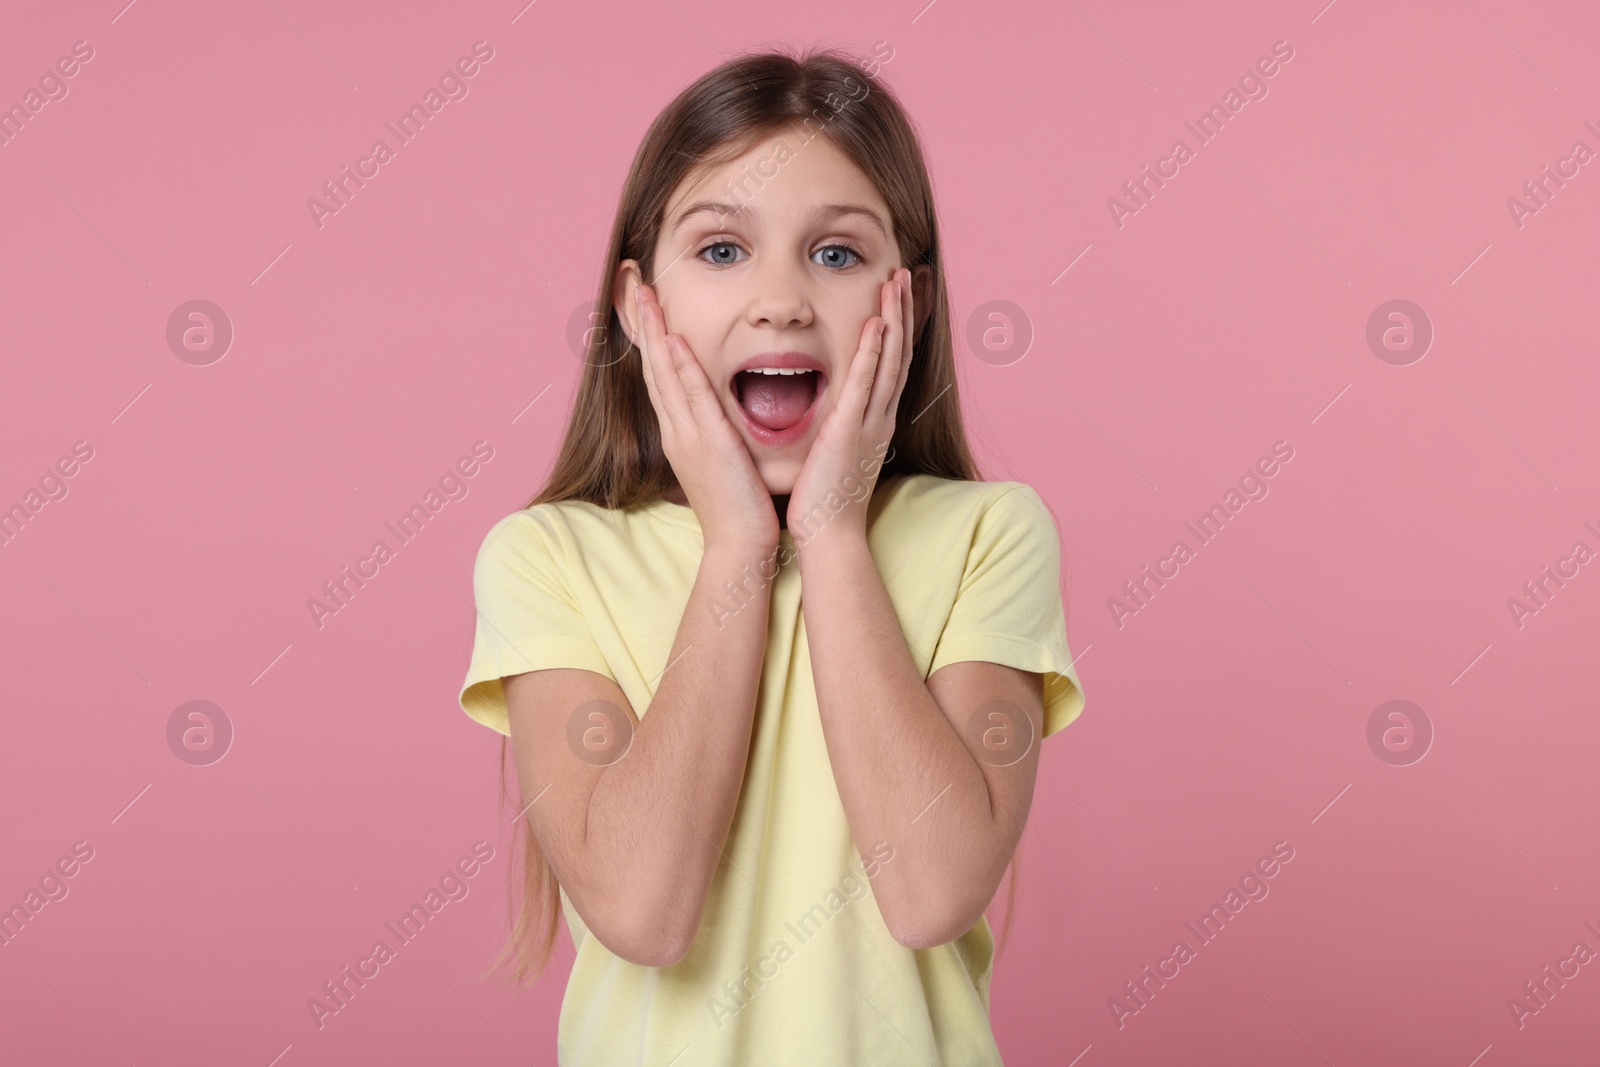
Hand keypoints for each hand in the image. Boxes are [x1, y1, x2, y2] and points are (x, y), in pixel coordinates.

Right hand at [634, 283, 779, 554]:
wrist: (739, 544)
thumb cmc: (738, 505)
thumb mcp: (722, 459)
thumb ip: (716, 431)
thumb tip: (717, 411)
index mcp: (681, 432)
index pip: (661, 374)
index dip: (651, 337)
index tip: (645, 302)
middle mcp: (677, 429)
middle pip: (653, 365)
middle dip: (643, 323)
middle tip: (632, 282)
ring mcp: (688, 436)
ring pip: (664, 374)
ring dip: (654, 333)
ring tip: (645, 296)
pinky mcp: (707, 444)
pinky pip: (691, 399)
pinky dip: (680, 368)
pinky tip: (673, 341)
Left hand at [787, 268, 912, 547]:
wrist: (827, 533)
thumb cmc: (825, 499)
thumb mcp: (835, 453)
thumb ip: (836, 428)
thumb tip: (831, 414)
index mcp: (873, 421)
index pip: (889, 365)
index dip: (895, 328)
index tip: (893, 297)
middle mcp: (879, 416)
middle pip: (897, 353)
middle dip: (901, 311)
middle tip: (901, 274)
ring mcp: (870, 421)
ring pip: (889, 359)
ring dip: (894, 317)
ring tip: (895, 281)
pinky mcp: (851, 429)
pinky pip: (867, 382)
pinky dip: (875, 351)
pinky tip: (877, 322)